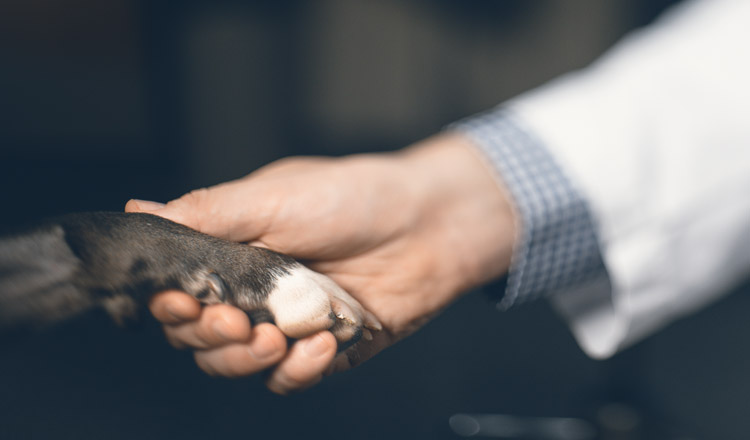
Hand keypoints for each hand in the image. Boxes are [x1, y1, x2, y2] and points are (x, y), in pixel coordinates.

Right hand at [126, 132, 515, 393]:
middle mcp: (251, 290)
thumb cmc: (352, 197)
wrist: (426, 224)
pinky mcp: (322, 349)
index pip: (177, 290)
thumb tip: (138, 210)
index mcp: (230, 250)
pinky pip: (291, 377)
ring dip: (247, 359)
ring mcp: (286, 322)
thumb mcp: (273, 196)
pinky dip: (299, 369)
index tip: (181, 301)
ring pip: (237, 364)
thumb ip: (207, 214)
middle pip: (198, 336)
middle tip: (234, 321)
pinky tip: (322, 344)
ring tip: (277, 337)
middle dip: (208, 335)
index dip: (171, 303)